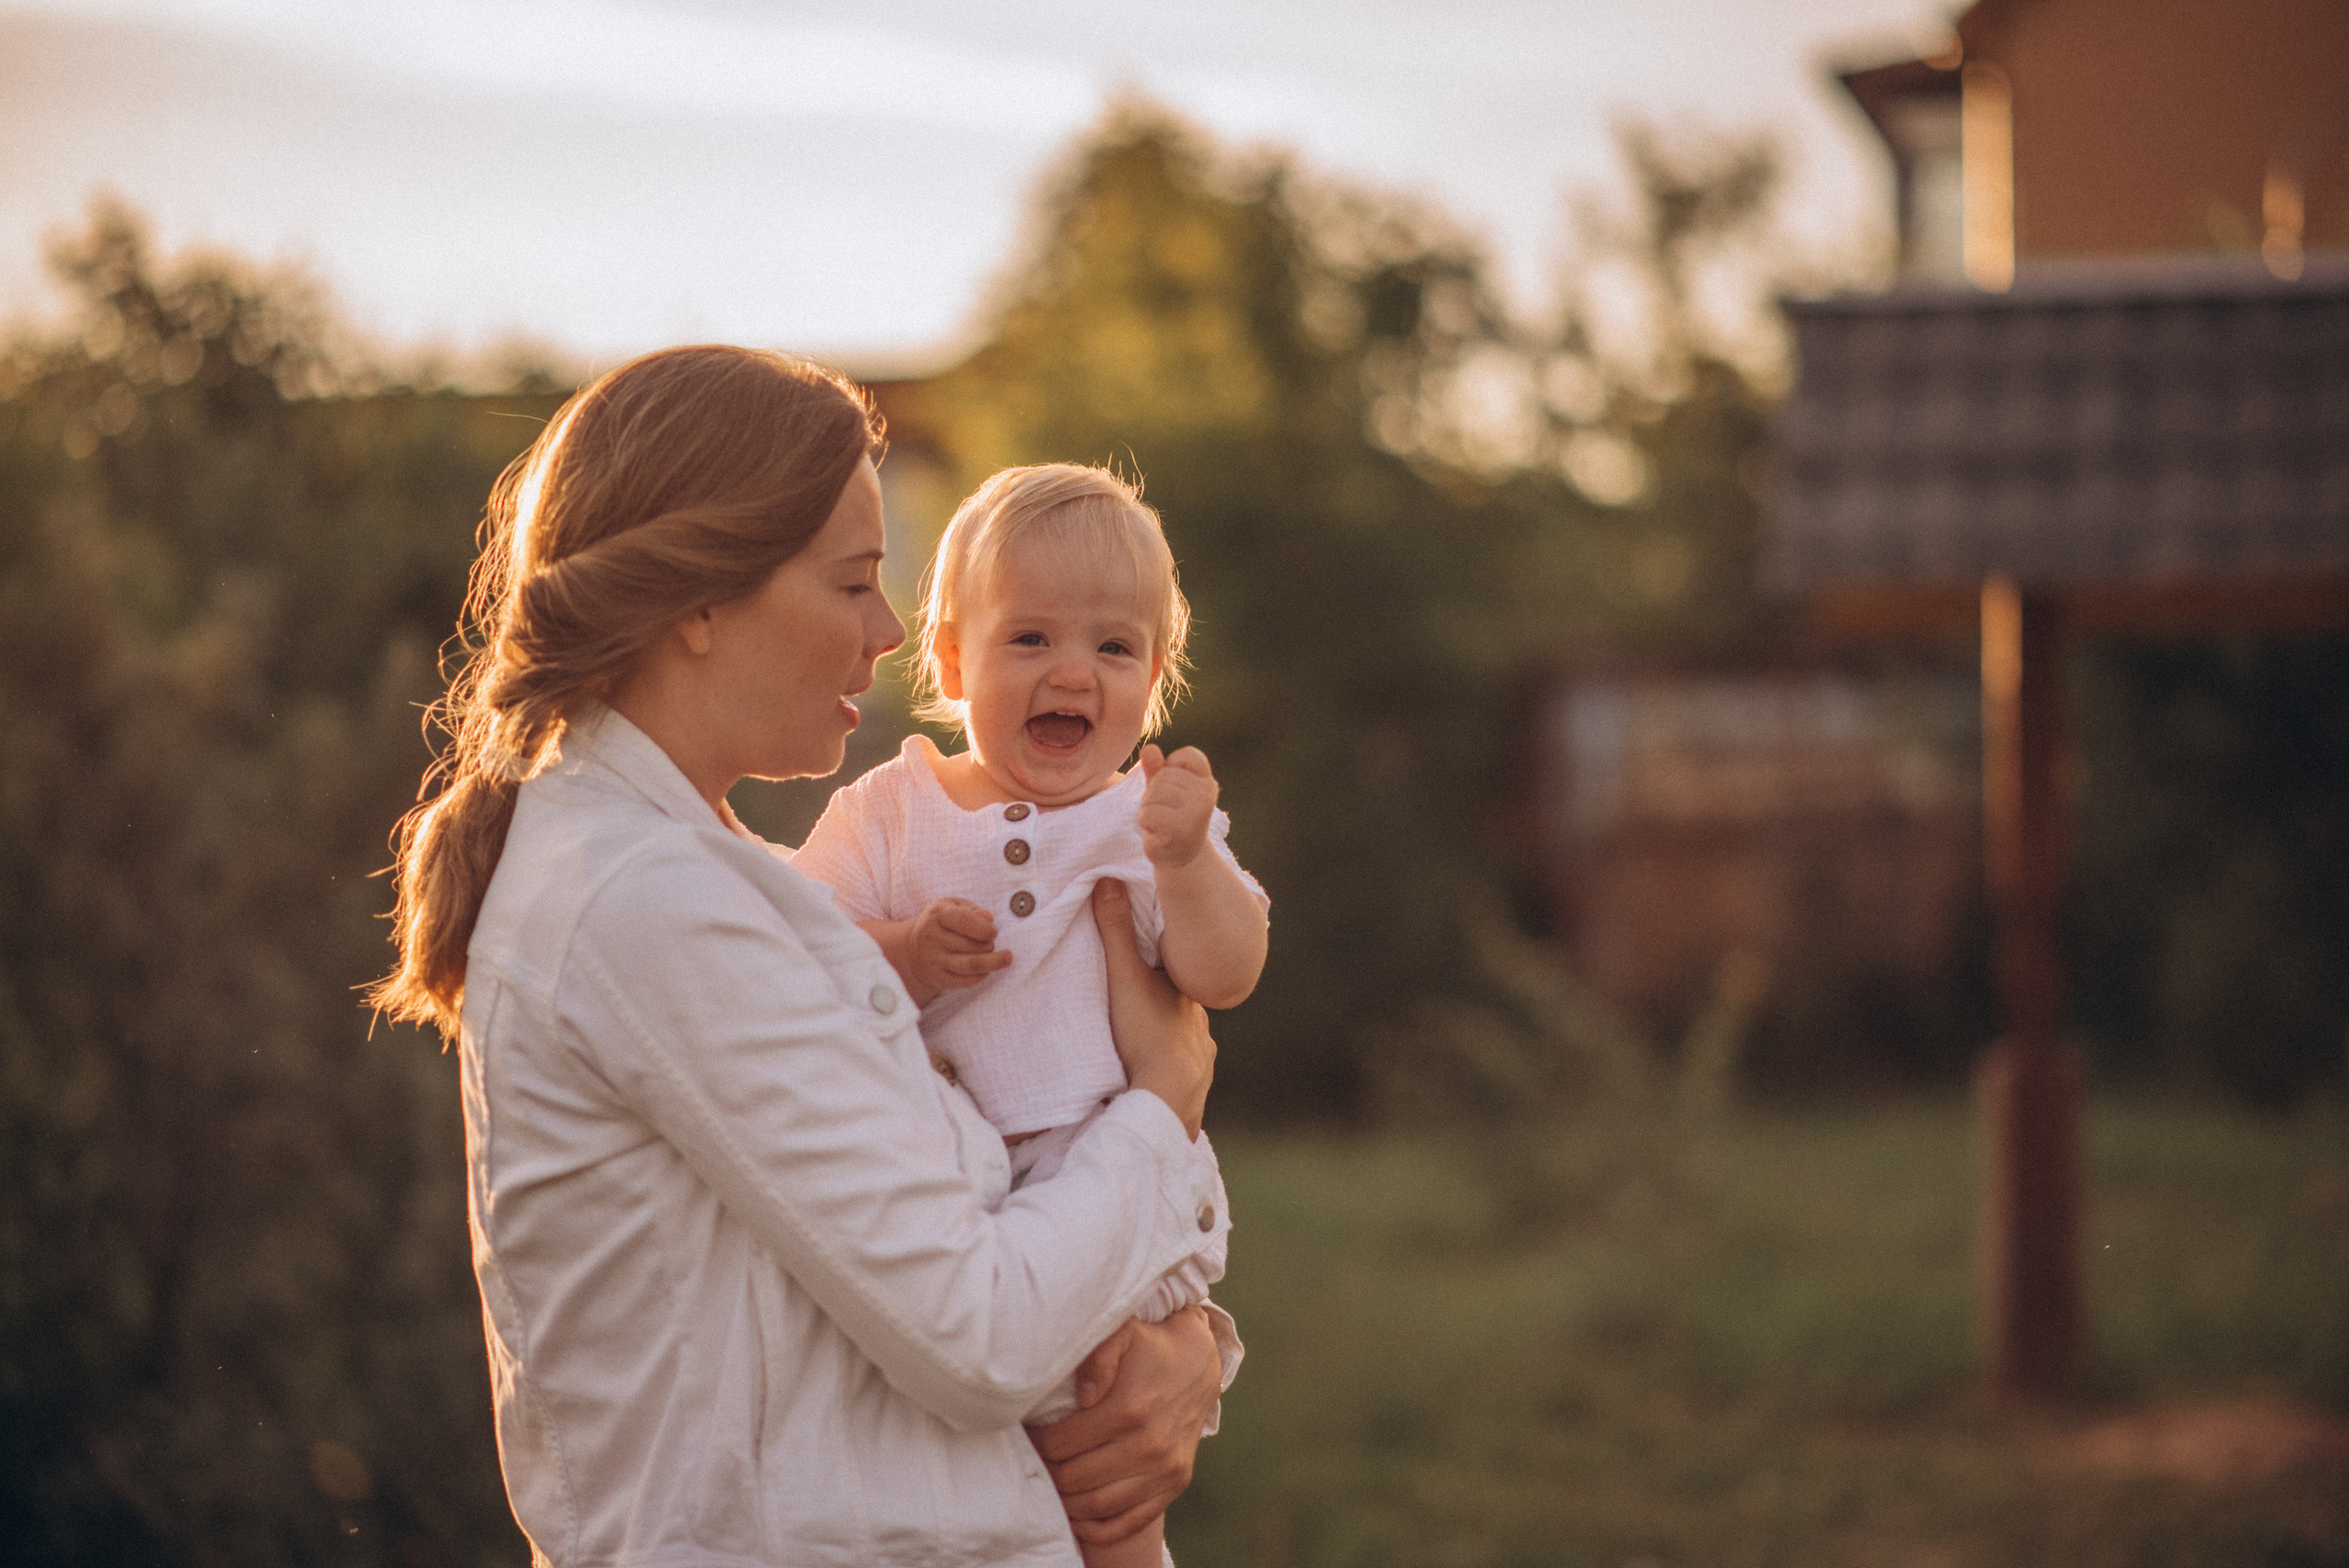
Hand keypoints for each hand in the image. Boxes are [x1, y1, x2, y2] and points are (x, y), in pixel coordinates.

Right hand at [907, 897, 1010, 1004]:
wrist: (915, 949)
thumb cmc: (943, 923)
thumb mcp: (955, 907)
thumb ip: (973, 911)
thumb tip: (988, 918)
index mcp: (937, 915)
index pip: (964, 921)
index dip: (985, 928)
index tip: (993, 932)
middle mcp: (931, 937)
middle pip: (973, 945)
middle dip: (989, 944)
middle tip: (990, 943)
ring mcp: (933, 960)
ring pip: (971, 965)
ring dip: (993, 962)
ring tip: (1005, 958)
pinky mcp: (937, 978)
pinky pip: (967, 981)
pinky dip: (983, 975)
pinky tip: (987, 969)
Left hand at [1030, 1307, 1222, 1544]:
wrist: (1199, 1362)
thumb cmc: (1149, 1347)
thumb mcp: (1121, 1335)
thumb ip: (1096, 1358)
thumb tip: (1082, 1398)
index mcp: (1128, 1408)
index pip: (1061, 1444)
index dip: (1037, 1444)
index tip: (1029, 1436)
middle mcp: (1149, 1445)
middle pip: (1074, 1479)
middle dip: (1048, 1472)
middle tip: (1038, 1461)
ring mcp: (1164, 1470)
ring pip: (1097, 1505)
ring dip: (1067, 1500)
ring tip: (1054, 1483)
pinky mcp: (1174, 1484)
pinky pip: (1130, 1522)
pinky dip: (1099, 1528)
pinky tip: (1079, 1518)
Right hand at [1091, 879, 1212, 1137]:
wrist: (1168, 1095)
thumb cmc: (1147, 1032)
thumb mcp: (1124, 976)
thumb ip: (1115, 931)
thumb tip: (1110, 879)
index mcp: (1187, 995)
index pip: (1178, 974)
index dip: (1163, 969)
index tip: (1149, 966)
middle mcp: (1200, 1025)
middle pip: (1181, 1009)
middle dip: (1164, 1006)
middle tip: (1140, 1007)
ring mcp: (1202, 1058)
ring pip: (1186, 1042)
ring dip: (1168, 1040)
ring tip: (1145, 1043)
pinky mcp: (1196, 1088)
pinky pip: (1185, 1075)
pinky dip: (1171, 1071)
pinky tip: (1159, 1076)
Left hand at [1137, 745, 1216, 868]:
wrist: (1180, 857)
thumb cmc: (1170, 817)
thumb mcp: (1164, 789)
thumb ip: (1156, 768)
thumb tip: (1149, 748)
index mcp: (1205, 780)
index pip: (1187, 755)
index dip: (1170, 769)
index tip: (1174, 790)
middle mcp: (1206, 793)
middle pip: (1161, 778)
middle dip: (1153, 795)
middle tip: (1164, 813)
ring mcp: (1196, 812)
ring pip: (1153, 796)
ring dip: (1148, 811)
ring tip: (1161, 823)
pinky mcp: (1182, 830)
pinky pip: (1148, 815)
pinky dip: (1147, 825)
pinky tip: (1159, 834)